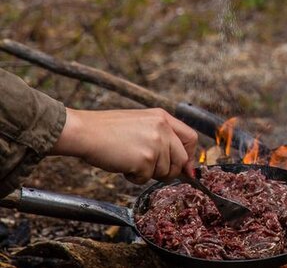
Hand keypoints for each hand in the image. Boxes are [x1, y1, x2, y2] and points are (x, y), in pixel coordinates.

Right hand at [51, 108, 198, 183]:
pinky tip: (122, 165)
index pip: (191, 138)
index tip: (185, 167)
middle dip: (170, 171)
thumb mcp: (141, 123)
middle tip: (151, 171)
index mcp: (163, 117)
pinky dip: (134, 178)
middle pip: (182, 159)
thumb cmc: (107, 130)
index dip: (190, 155)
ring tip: (129, 160)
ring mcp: (156, 144)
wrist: (85, 132)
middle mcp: (163, 129)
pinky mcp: (145, 159)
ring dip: (148, 173)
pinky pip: (146, 179)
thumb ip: (162, 137)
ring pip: (164, 172)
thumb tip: (183, 164)